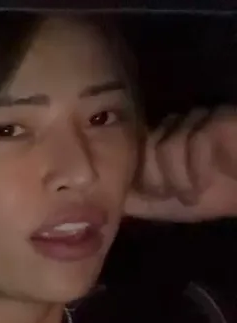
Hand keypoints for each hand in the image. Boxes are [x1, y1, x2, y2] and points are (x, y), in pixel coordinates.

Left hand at [125, 107, 236, 222]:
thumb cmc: (216, 195)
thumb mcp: (167, 204)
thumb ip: (135, 199)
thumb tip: (101, 199)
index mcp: (160, 140)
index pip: (130, 149)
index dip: (134, 175)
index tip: (149, 197)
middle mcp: (176, 124)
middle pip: (143, 144)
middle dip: (152, 178)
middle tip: (170, 196)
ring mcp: (199, 118)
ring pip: (166, 143)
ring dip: (176, 179)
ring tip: (190, 195)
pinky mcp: (221, 118)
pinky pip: (194, 141)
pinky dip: (196, 171)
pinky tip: (206, 186)